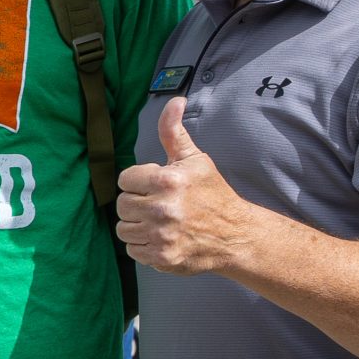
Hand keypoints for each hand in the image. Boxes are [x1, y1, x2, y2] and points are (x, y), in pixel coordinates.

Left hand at [116, 96, 258, 274]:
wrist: (235, 235)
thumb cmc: (212, 194)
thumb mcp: (195, 159)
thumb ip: (174, 132)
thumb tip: (175, 101)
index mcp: (167, 180)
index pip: (125, 179)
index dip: (138, 181)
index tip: (155, 185)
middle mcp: (162, 208)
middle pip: (122, 204)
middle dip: (137, 202)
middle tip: (158, 204)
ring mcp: (161, 235)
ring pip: (123, 228)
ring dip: (137, 225)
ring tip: (159, 221)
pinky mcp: (161, 257)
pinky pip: (132, 249)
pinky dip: (142, 245)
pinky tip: (161, 237)